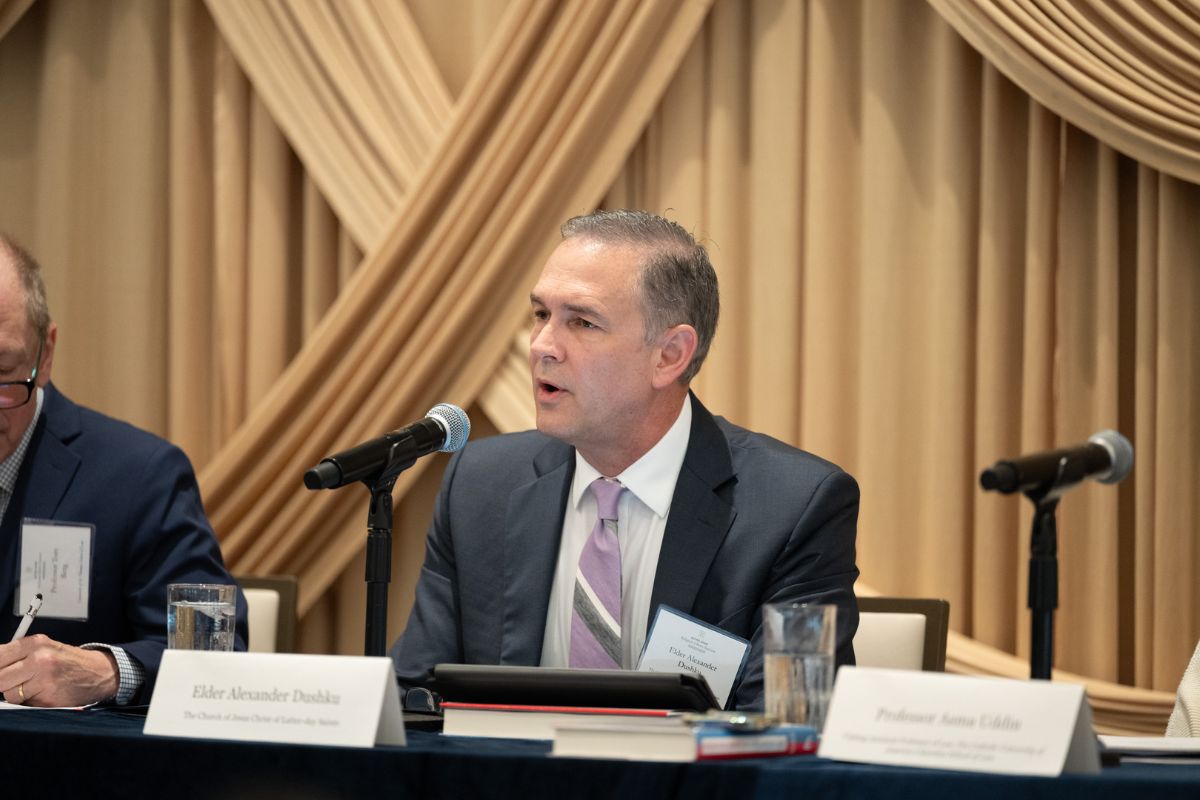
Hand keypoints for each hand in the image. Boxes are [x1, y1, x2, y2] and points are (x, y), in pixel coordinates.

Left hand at [0, 634, 118, 706]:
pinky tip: (43, 693)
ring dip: (17, 694)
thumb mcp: (44, 648)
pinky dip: (30, 702)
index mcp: (36, 643)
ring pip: (10, 694)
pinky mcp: (49, 699)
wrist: (99, 672)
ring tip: (34, 686)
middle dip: (3, 683)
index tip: (0, 672)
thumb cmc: (68, 661)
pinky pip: (25, 704)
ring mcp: (46, 680)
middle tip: (14, 681)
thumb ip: (17, 655)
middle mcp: (41, 659)